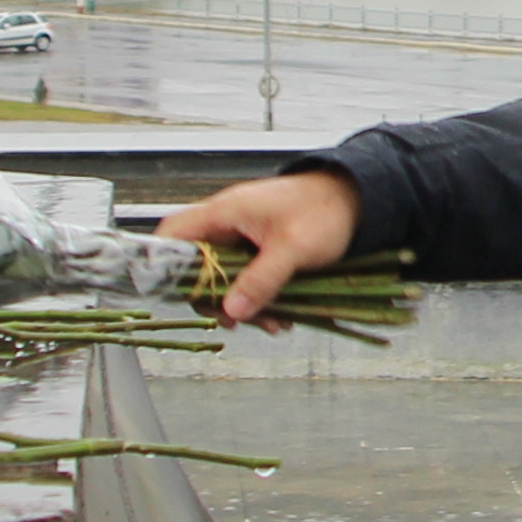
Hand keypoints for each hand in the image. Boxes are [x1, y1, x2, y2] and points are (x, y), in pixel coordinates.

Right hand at [156, 169, 359, 322]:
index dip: (164, 264)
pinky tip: (281, 315)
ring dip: (243, 304)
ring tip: (271, 323)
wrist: (356, 198)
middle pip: (197, 266)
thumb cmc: (324, 211)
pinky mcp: (259, 249)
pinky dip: (259, 298)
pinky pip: (247, 278)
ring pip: (225, 277)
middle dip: (216, 299)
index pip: (173, 234)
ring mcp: (243, 237)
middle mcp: (227, 224)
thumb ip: (261, 280)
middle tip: (234, 322)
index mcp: (224, 213)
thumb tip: (232, 311)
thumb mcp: (292, 249)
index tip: (179, 296)